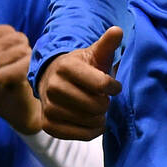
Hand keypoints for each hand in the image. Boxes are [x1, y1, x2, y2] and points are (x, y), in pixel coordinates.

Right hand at [39, 26, 123, 140]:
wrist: (53, 81)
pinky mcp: (48, 125)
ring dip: (100, 118)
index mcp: (65, 66)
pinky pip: (79, 135)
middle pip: (96, 105)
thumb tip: (118, 30)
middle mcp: (53, 86)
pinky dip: (92, 131)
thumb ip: (107, 44)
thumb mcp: (94, 54)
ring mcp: (48, 107)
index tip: (113, 86)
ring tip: (98, 110)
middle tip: (103, 99)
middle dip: (105, 103)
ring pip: (88, 121)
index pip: (101, 84)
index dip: (113, 87)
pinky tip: (93, 122)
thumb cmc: (81, 68)